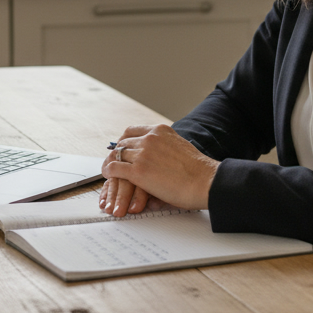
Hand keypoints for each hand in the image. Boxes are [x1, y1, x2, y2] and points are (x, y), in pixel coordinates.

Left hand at [100, 124, 218, 215]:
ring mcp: (143, 154)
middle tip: (114, 161)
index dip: (124, 140)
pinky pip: (114, 168)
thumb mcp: (180, 147)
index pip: (132, 130)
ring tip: (108, 169)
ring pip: (117, 155)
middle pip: (123, 142)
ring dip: (111, 162)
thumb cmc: (198, 171)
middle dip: (117, 153)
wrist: (205, 182)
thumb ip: (166, 146)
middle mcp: (150, 138)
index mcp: (161, 130)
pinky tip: (107, 175)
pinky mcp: (138, 171)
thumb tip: (160, 154)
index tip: (122, 148)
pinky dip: (108, 171)